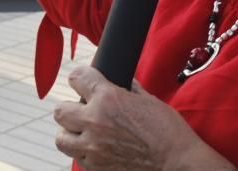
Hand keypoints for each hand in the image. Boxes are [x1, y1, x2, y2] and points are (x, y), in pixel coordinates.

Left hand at [53, 66, 232, 170]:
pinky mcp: (96, 169)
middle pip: (60, 110)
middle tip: (83, 109)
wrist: (177, 163)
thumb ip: (127, 89)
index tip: (83, 80)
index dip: (80, 77)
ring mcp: (93, 148)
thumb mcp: (147, 99)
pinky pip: (76, 158)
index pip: (76, 77)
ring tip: (83, 131)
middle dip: (70, 107)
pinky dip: (82, 152)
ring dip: (70, 133)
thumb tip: (120, 80)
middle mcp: (94, 121)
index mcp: (108, 98)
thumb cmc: (168, 130)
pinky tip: (96, 148)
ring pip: (61, 138)